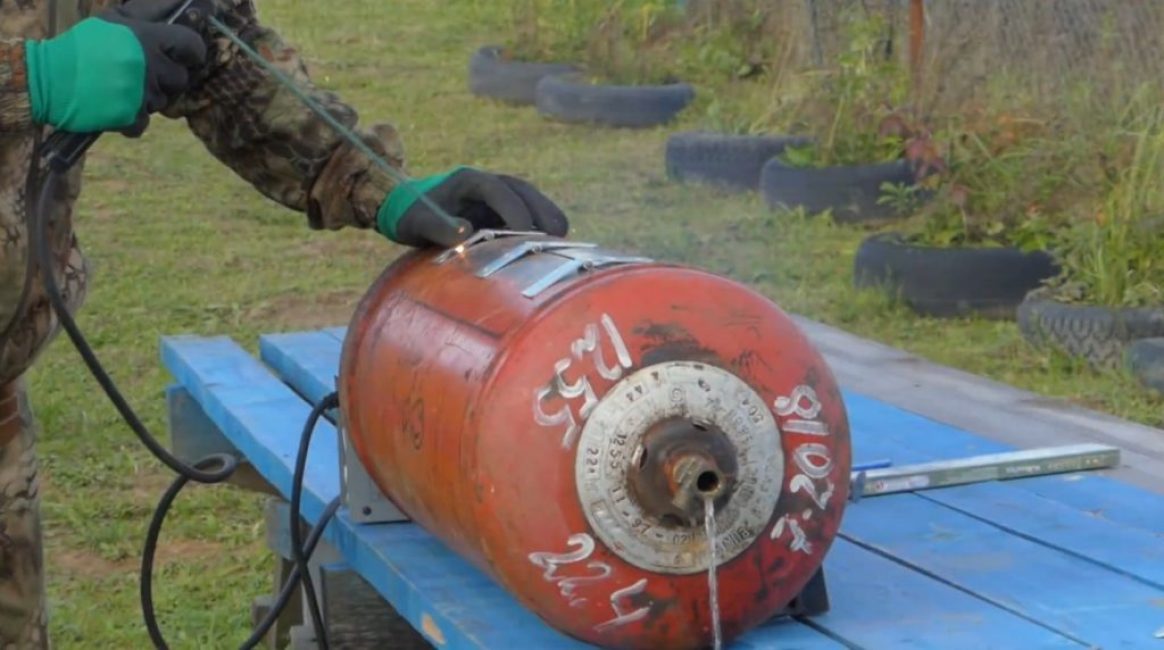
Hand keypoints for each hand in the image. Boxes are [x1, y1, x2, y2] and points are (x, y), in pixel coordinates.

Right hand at [25, 0, 207, 135]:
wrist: (48, 78)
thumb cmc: (80, 47)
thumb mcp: (111, 21)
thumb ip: (143, 18)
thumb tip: (172, 12)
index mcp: (148, 39)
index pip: (192, 45)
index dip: (192, 52)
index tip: (186, 56)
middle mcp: (150, 66)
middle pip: (181, 79)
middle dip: (167, 78)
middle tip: (145, 74)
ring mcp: (142, 94)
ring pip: (162, 102)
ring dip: (148, 98)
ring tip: (123, 88)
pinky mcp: (130, 117)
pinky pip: (144, 123)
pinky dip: (132, 119)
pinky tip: (116, 107)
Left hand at [376, 166, 569, 246]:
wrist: (409, 210)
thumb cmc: (412, 216)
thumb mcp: (418, 223)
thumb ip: (439, 228)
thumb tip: (465, 234)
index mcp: (470, 180)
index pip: (500, 190)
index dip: (515, 210)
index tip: (524, 234)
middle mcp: (490, 183)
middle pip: (525, 192)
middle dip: (541, 213)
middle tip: (555, 238)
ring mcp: (500, 195)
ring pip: (533, 200)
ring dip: (547, 218)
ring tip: (561, 242)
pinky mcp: (504, 209)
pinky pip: (530, 213)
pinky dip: (542, 226)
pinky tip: (551, 246)